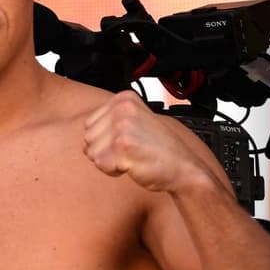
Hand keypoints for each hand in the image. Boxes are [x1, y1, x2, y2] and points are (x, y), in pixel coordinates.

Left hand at [83, 91, 204, 192]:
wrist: (185, 168)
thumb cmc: (159, 149)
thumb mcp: (135, 122)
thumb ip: (109, 120)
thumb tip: (84, 131)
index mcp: (124, 99)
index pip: (89, 124)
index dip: (105, 139)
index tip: (128, 140)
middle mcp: (122, 109)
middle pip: (87, 138)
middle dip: (104, 150)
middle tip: (131, 150)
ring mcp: (122, 126)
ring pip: (91, 152)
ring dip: (109, 161)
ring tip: (133, 156)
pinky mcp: (122, 146)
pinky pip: (100, 164)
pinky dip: (113, 170)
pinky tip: (133, 164)